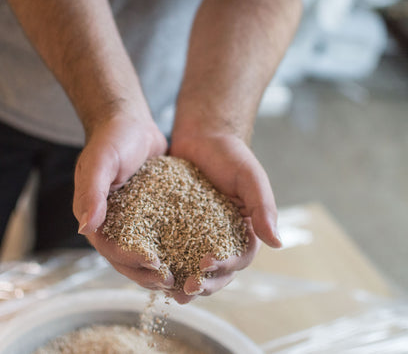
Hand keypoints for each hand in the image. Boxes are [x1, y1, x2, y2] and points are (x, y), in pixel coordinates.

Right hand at [74, 115, 174, 290]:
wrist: (131, 122)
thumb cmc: (112, 138)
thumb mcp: (101, 161)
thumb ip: (92, 192)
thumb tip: (85, 228)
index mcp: (94, 215)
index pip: (109, 247)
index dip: (128, 259)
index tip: (152, 263)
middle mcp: (112, 222)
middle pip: (126, 258)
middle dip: (147, 273)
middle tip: (170, 280)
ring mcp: (132, 219)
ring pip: (144, 251)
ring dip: (160, 267)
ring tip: (182, 276)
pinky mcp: (151, 213)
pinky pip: (160, 234)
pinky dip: (172, 247)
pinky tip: (192, 254)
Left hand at [168, 132, 279, 302]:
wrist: (202, 137)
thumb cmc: (230, 155)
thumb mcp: (250, 178)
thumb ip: (263, 208)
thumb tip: (278, 243)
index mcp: (245, 230)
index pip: (239, 258)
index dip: (225, 267)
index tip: (206, 266)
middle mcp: (222, 237)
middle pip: (217, 271)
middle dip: (203, 284)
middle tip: (185, 291)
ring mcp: (199, 234)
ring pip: (193, 265)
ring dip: (182, 281)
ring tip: (166, 290)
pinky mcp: (177, 226)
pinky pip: (172, 247)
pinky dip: (165, 260)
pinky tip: (151, 268)